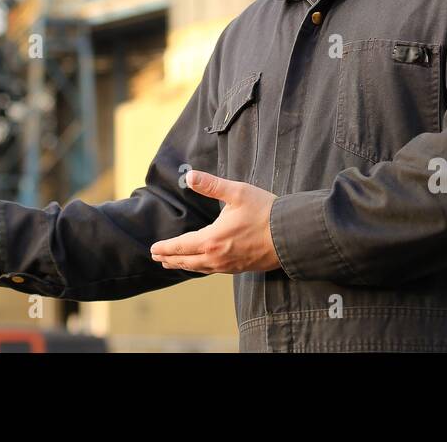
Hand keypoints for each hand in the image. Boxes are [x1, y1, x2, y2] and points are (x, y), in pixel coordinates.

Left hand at [149, 170, 281, 274]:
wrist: (292, 235)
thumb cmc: (265, 212)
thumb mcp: (237, 192)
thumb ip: (211, 184)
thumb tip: (189, 175)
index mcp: (212, 240)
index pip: (181, 246)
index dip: (166, 247)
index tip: (153, 248)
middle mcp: (217, 257)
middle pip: (187, 261)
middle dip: (170, 259)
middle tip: (157, 257)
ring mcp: (229, 265)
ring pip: (200, 268)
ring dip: (184, 265)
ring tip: (173, 264)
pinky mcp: (240, 267)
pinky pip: (213, 271)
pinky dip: (201, 268)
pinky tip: (201, 265)